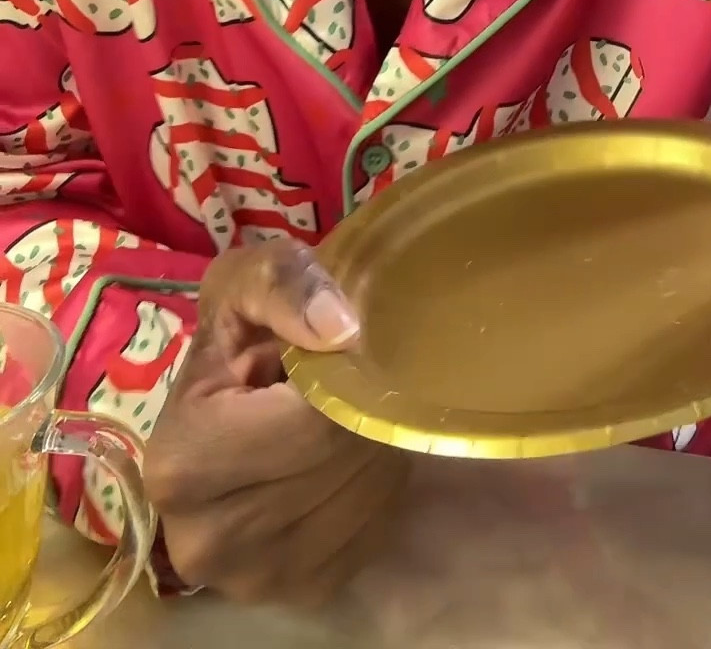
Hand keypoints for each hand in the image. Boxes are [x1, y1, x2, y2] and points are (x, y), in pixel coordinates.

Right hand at [145, 241, 406, 606]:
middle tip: (343, 378)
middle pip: (337, 464)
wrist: (235, 390)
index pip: (310, 424)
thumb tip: (339, 329)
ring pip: (362, 496)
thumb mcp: (249, 277)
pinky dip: (373, 487)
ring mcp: (256, 579)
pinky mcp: (304, 591)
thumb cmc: (242, 328)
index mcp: (180, 465)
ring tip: (338, 413)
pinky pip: (372, 529)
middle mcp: (207, 543)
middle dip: (357, 410)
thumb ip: (287, 285)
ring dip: (370, 446)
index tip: (337, 348)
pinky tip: (342, 455)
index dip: (342, 377)